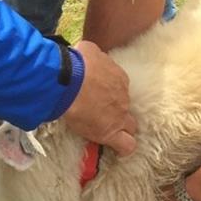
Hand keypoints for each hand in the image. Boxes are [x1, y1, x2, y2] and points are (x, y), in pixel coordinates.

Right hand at [62, 40, 136, 156]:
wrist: (70, 81)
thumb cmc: (77, 63)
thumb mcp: (87, 50)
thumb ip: (92, 55)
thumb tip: (87, 55)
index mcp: (119, 78)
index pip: (119, 88)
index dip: (109, 93)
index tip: (97, 95)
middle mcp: (123, 97)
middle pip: (127, 107)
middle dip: (118, 110)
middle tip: (102, 113)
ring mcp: (119, 116)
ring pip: (130, 126)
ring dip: (122, 128)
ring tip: (108, 132)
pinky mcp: (110, 133)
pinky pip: (126, 145)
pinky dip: (124, 148)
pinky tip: (118, 150)